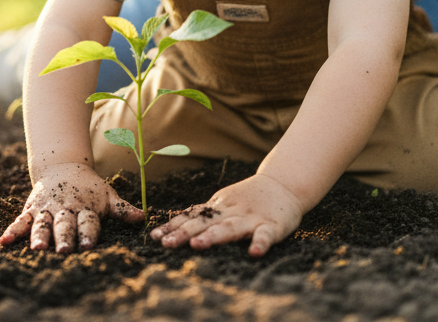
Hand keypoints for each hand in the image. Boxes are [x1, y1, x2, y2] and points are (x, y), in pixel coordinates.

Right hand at [0, 162, 143, 252]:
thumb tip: (144, 218)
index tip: (87, 246)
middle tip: (64, 250)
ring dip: (39, 236)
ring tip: (37, 249)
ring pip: (43, 224)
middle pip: (65, 224)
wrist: (63, 165)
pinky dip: (12, 231)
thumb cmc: (89, 187)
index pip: (88, 221)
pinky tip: (3, 242)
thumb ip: (123, 210)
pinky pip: (21, 220)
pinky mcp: (32, 209)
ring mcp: (47, 209)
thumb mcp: (107, 195)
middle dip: (64, 237)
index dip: (88, 233)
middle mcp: (65, 209)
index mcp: (85, 207)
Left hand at [149, 173, 303, 257]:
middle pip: (204, 223)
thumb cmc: (249, 200)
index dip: (173, 227)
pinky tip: (254, 253)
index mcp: (218, 208)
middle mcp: (231, 213)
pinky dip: (261, 243)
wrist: (284, 185)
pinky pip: (266, 235)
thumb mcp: (223, 204)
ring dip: (213, 236)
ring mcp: (251, 219)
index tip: (154, 237)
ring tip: (197, 245)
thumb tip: (172, 229)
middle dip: (184, 234)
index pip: (191, 217)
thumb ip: (203, 216)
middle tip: (167, 244)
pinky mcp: (272, 226)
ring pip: (230, 228)